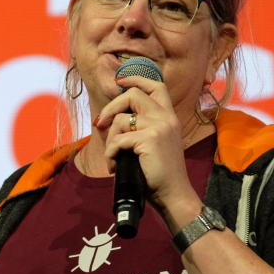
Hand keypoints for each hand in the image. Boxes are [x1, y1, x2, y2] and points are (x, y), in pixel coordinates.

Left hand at [93, 74, 202, 222]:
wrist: (173, 194)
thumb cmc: (159, 174)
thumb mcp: (155, 144)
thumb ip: (142, 127)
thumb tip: (112, 118)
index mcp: (169, 117)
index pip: (156, 86)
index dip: (135, 79)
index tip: (119, 82)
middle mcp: (167, 118)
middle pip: (133, 95)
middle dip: (111, 107)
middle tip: (100, 123)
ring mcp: (160, 127)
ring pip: (121, 120)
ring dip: (110, 140)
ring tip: (114, 156)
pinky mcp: (150, 139)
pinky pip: (118, 140)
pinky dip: (111, 154)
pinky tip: (114, 165)